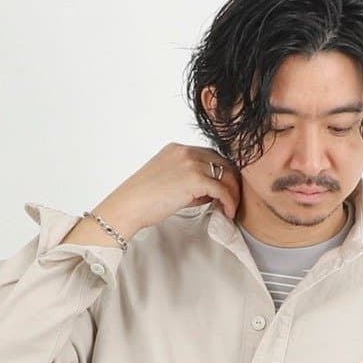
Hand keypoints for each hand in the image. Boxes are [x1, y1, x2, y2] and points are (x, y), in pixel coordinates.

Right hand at [89, 143, 241, 240]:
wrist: (129, 205)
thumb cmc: (142, 200)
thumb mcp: (167, 182)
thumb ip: (189, 182)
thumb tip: (210, 194)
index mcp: (177, 149)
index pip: (210, 156)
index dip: (221, 173)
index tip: (225, 189)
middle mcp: (185, 151)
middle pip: (222, 161)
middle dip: (232, 181)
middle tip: (234, 199)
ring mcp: (190, 163)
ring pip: (226, 174)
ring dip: (233, 192)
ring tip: (231, 208)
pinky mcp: (194, 179)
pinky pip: (222, 189)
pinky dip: (229, 201)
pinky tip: (227, 212)